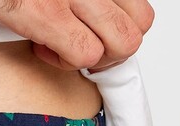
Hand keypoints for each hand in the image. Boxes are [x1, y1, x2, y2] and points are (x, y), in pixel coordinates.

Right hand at [0, 0, 154, 70]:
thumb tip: (88, 14)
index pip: (138, 9)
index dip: (116, 25)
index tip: (89, 26)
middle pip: (138, 29)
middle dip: (110, 47)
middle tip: (79, 40)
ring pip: (122, 45)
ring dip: (92, 55)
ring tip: (60, 42)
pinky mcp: (48, 14)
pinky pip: (84, 55)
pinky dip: (64, 62)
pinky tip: (41, 44)